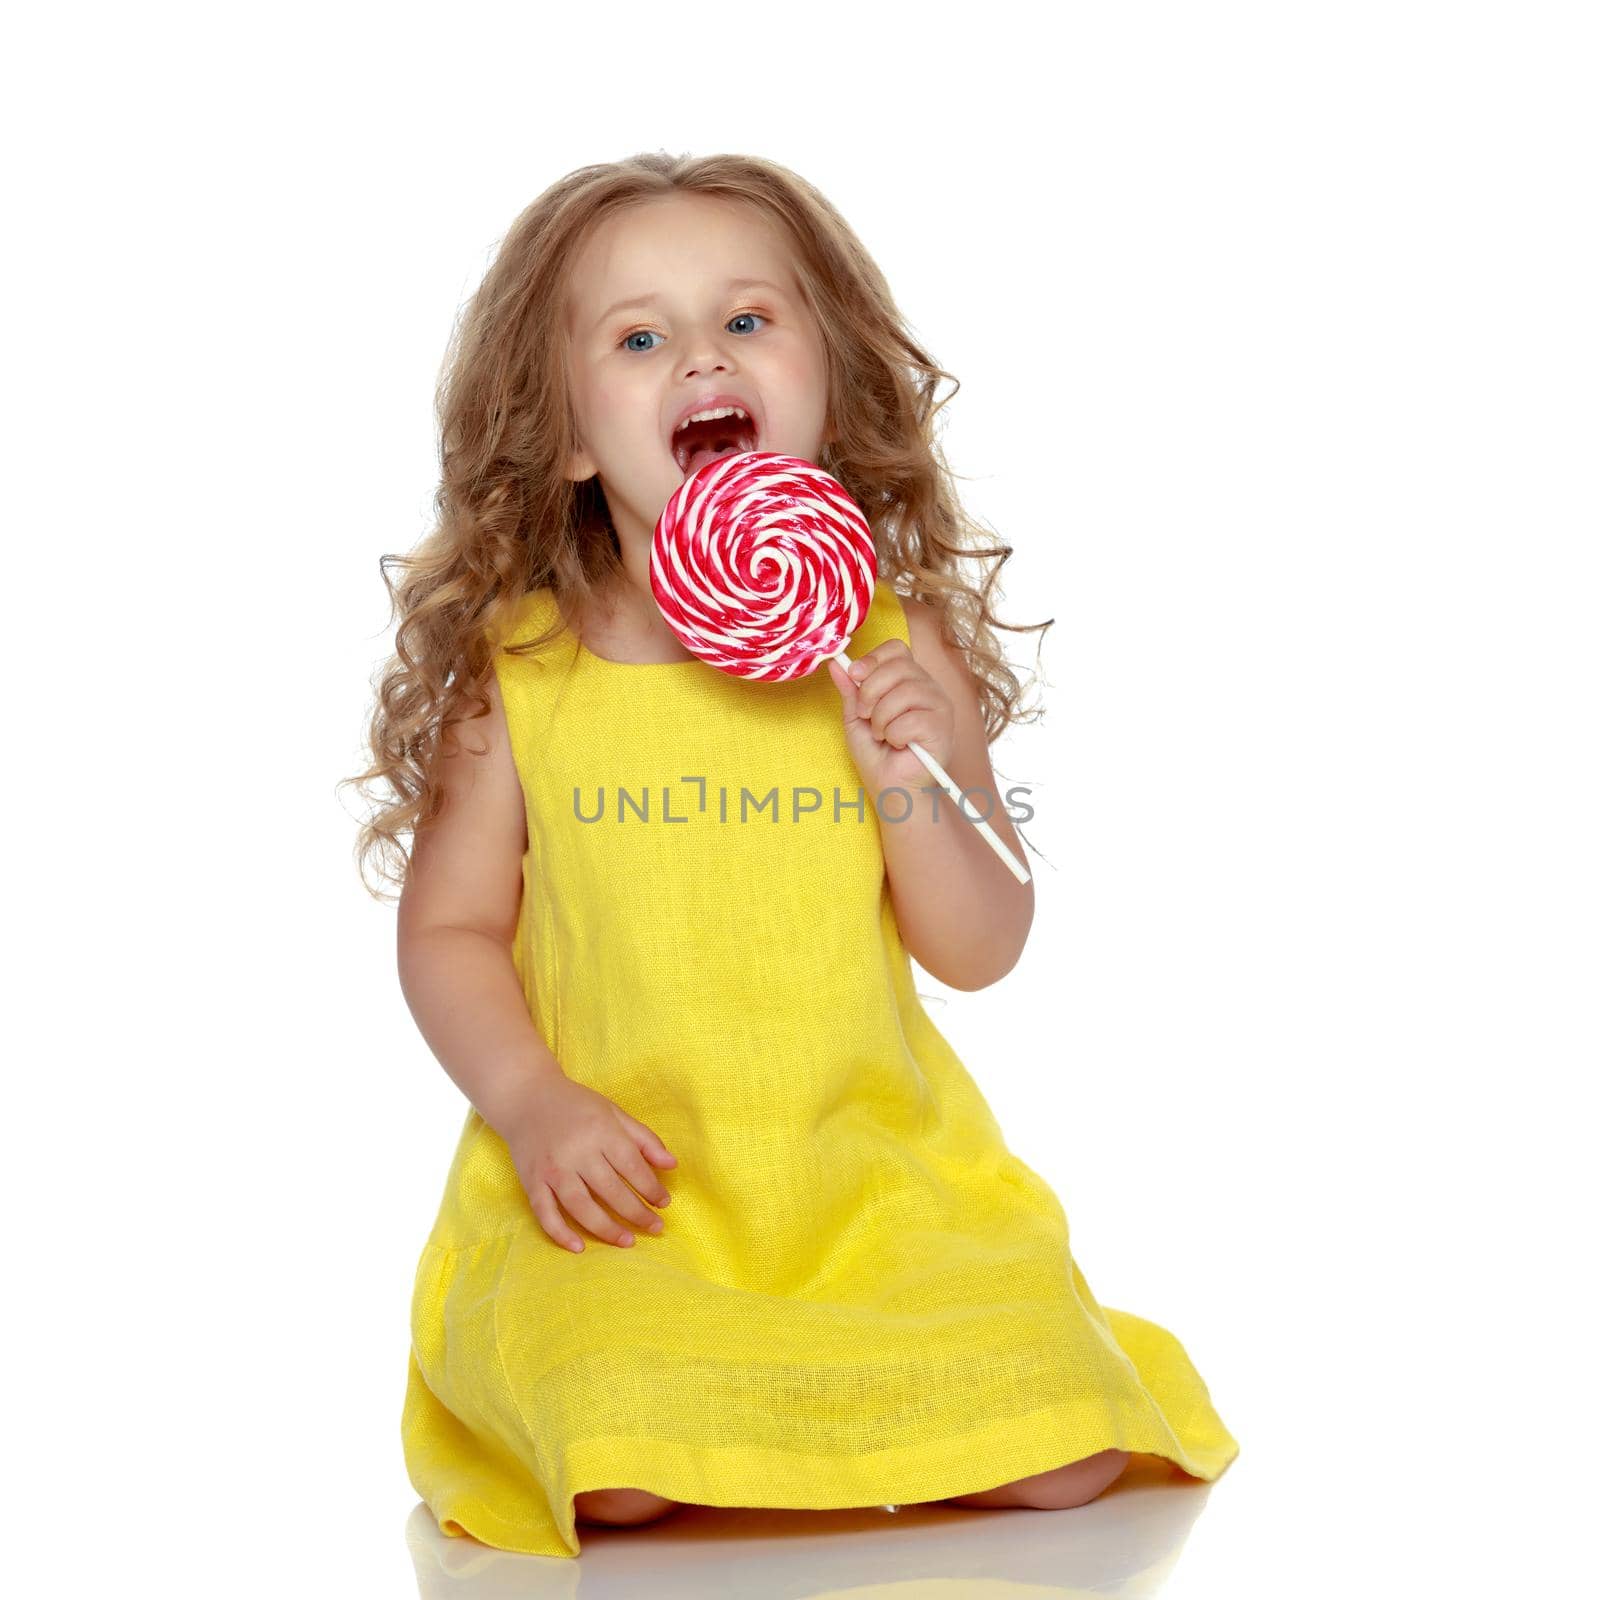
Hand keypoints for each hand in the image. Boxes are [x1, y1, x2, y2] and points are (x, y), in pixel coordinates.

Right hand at [500, 1073, 677, 1252]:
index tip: (664, 1203)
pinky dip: (561, 1233)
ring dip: (607, 1229)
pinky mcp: (532, 1182)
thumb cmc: (576, 1106)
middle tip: (655, 1227)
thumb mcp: (614, 1113)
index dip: (652, 1188)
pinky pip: (546, 1214)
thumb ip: (644, 1139)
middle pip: (611, 1191)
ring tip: (628, 1241)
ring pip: (581, 1207)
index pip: (633, 1167)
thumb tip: (672, 1165)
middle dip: (637, 1213)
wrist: (525, 1097)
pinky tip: (579, 1247)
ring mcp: (552, 1169)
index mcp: (601, 1131)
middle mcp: (577, 1152)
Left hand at [825, 639, 954, 796]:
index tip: (854, 675)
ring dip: (881, 718)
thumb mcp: (855, 718)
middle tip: (865, 716)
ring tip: (882, 735)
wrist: (891, 789)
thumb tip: (836, 664)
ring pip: (905, 691)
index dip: (873, 659)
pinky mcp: (943, 728)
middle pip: (899, 666)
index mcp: (909, 680)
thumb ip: (850, 691)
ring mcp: (939, 706)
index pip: (896, 649)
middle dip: (870, 691)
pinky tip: (899, 745)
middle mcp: (928, 688)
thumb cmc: (877, 756)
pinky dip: (895, 735)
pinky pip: (912, 719)